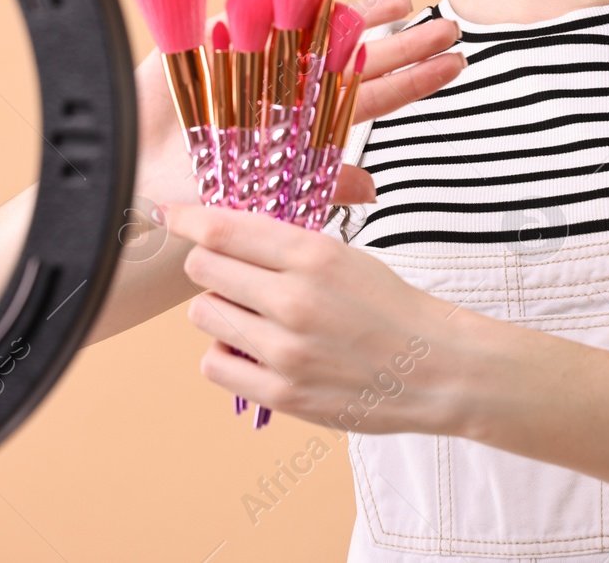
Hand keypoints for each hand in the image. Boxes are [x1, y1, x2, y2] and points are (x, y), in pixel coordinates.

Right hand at [132, 0, 465, 206]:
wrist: (126, 167)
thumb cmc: (192, 190)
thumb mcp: (259, 196)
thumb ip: (316, 185)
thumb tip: (376, 191)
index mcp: (304, 126)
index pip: (371, 100)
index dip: (412, 81)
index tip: (455, 63)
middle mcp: (289, 91)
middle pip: (358, 62)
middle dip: (403, 44)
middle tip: (449, 27)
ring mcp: (257, 63)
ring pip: (319, 32)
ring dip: (360, 15)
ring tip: (404, 1)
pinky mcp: (218, 41)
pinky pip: (260, 12)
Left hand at [159, 199, 467, 435]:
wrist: (437, 369)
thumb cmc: (392, 308)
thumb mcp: (345, 256)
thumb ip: (286, 244)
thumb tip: (225, 232)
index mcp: (313, 256)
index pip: (223, 228)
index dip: (187, 218)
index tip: (171, 214)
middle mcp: (294, 300)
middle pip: (203, 268)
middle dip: (211, 264)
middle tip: (233, 272)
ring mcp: (285, 351)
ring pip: (203, 314)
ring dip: (218, 309)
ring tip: (251, 314)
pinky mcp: (282, 393)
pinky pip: (213, 364)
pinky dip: (224, 353)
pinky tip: (251, 348)